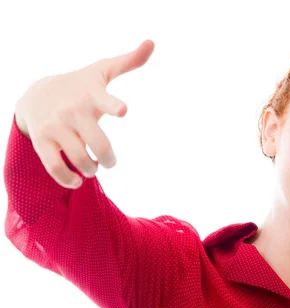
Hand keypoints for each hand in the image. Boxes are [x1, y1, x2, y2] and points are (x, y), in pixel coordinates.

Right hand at [14, 39, 154, 188]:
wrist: (35, 94)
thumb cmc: (80, 84)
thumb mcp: (102, 71)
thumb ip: (129, 61)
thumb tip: (152, 42)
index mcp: (92, 95)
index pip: (105, 100)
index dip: (114, 105)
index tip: (123, 110)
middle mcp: (73, 111)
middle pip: (99, 144)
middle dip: (109, 160)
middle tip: (110, 162)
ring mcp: (56, 127)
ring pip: (79, 158)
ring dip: (91, 169)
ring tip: (93, 167)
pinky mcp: (42, 141)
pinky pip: (55, 167)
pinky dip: (68, 179)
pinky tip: (78, 181)